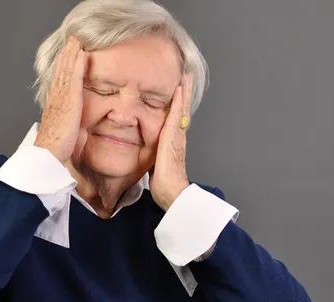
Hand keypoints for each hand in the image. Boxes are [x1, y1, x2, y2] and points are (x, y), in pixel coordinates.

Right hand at [34, 36, 86, 163]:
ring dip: (72, 53)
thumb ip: (68, 121)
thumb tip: (73, 122)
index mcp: (54, 102)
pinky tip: (82, 54)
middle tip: (73, 39)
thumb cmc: (56, 146)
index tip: (68, 52)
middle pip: (61, 69)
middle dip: (67, 53)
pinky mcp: (69, 100)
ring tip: (77, 40)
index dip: (63, 64)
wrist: (49, 151)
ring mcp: (61, 96)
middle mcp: (56, 96)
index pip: (59, 78)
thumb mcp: (64, 129)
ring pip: (66, 69)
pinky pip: (74, 78)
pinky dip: (77, 64)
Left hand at [150, 74, 193, 210]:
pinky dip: (179, 102)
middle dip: (185, 93)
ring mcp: (177, 136)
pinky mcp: (173, 137)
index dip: (178, 104)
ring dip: (184, 92)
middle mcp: (178, 136)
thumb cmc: (164, 183)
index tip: (179, 89)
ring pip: (181, 109)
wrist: (172, 192)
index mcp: (172, 142)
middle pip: (182, 109)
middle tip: (187, 76)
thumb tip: (146, 154)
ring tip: (186, 77)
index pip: (176, 118)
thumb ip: (152, 156)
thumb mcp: (155, 165)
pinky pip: (176, 115)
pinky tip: (179, 90)